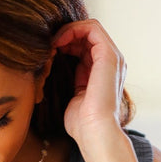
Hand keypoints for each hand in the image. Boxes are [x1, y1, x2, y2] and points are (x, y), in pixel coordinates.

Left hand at [52, 19, 126, 149]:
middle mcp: (110, 63)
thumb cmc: (82, 124)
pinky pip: (92, 29)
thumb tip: (58, 70)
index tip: (49, 53)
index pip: (85, 46)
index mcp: (103, 73)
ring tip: (52, 44)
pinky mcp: (109, 55)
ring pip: (89, 28)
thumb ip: (74, 81)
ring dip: (67, 32)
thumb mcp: (75, 97)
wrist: (95, 133)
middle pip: (87, 35)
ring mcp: (112, 58)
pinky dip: (73, 31)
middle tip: (48, 47)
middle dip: (65, 36)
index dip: (66, 44)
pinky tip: (59, 43)